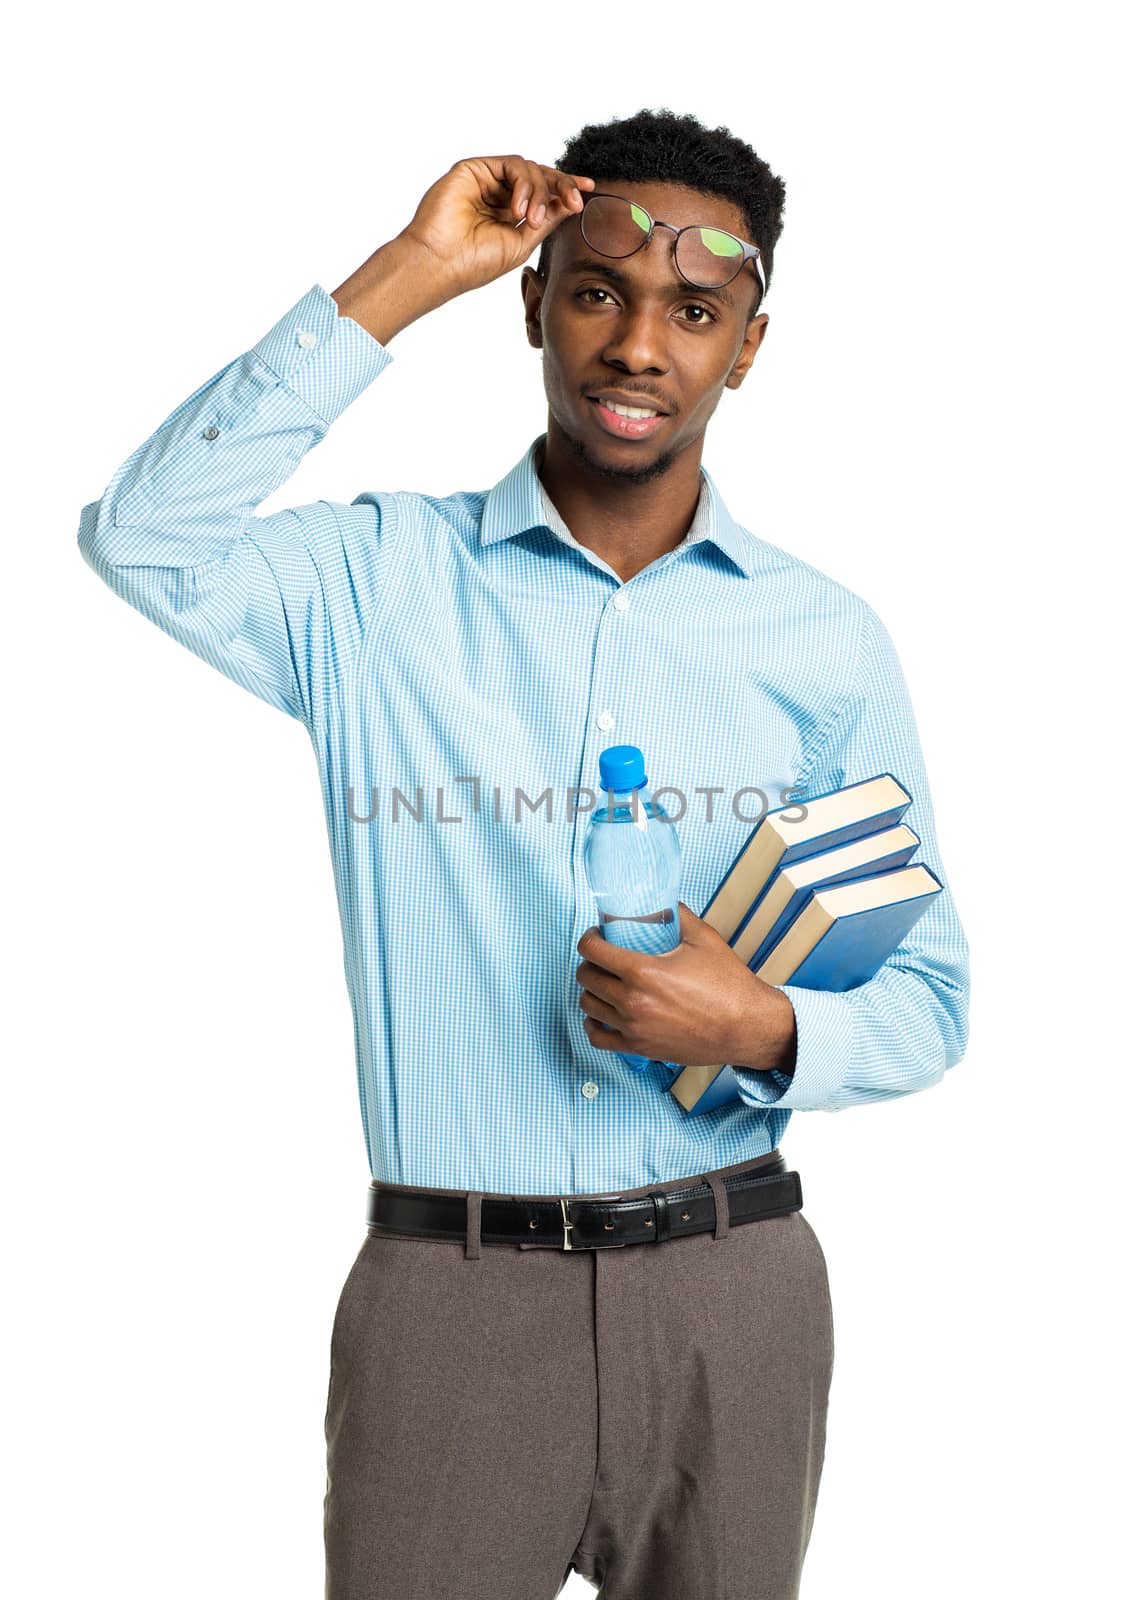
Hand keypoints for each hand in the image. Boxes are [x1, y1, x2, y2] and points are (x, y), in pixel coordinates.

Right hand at [401, 155, 595, 296]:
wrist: (441, 263)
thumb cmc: (475, 262)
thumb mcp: (523, 243)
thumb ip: (547, 220)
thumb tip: (571, 202)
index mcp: (509, 214)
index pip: (543, 194)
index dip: (566, 188)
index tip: (589, 189)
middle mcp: (499, 194)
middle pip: (540, 176)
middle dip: (562, 184)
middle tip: (576, 198)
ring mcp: (486, 181)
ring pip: (528, 169)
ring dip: (539, 192)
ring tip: (531, 219)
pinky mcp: (474, 169)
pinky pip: (511, 165)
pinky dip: (522, 183)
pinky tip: (518, 209)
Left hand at [574, 903, 796, 1071]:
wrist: (746, 1027)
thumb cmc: (729, 986)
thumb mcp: (704, 939)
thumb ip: (678, 916)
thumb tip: (664, 903)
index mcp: (643, 971)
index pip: (593, 950)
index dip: (589, 938)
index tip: (596, 936)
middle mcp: (632, 1001)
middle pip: (586, 977)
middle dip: (589, 962)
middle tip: (602, 958)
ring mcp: (633, 1027)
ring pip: (588, 1006)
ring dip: (591, 991)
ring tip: (604, 984)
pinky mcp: (639, 1048)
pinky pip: (598, 1039)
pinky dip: (594, 1026)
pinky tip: (602, 1016)